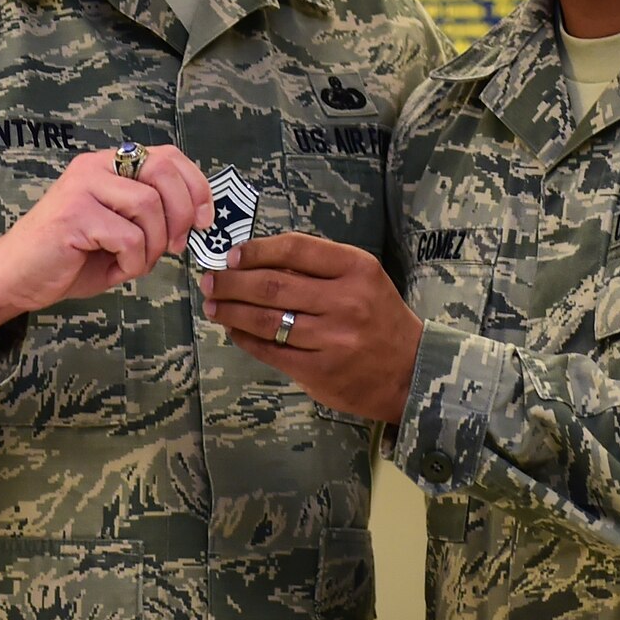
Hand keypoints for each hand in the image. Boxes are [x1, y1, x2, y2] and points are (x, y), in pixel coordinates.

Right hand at [0, 146, 212, 353]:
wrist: (15, 278)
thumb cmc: (70, 257)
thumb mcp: (121, 229)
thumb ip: (152, 215)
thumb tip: (197, 218)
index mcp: (108, 164)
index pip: (168, 155)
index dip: (196, 185)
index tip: (204, 220)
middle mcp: (95, 166)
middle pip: (163, 171)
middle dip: (182, 212)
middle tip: (175, 245)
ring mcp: (82, 187)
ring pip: (149, 206)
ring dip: (154, 245)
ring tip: (136, 263)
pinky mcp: (74, 215)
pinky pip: (129, 237)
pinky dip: (134, 262)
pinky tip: (118, 269)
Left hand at [200, 232, 422, 423]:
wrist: (410, 371)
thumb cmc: (379, 317)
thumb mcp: (362, 280)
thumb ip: (318, 268)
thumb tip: (257, 261)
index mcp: (357, 269)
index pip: (296, 248)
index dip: (257, 250)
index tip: (232, 256)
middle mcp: (345, 302)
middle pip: (273, 285)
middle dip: (232, 282)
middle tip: (210, 281)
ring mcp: (332, 339)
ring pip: (266, 320)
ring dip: (231, 311)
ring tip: (212, 305)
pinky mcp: (320, 371)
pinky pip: (270, 351)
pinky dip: (245, 339)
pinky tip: (234, 331)